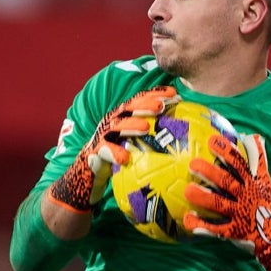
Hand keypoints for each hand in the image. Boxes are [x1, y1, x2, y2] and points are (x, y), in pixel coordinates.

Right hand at [48, 85, 178, 211]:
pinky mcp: (94, 153)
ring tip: (146, 128)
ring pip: (116, 126)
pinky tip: (125, 159)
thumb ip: (153, 140)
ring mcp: (102, 136)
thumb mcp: (135, 147)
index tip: (174, 94)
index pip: (140, 102)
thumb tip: (182, 139)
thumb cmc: (117, 160)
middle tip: (161, 106)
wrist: (88, 176)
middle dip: (145, 104)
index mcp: (123, 118)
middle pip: (128, 108)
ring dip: (131, 125)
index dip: (156, 94)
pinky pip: (104, 152)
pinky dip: (114, 154)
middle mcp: (112, 123)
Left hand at [184, 134, 270, 270]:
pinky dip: (202, 225)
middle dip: (211, 173)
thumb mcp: (264, 181)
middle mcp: (245, 197)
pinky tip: (188, 219)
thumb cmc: (263, 204)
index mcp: (251, 184)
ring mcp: (239, 215)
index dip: (226, 151)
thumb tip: (254, 137)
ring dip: (204, 197)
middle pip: (227, 182)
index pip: (239, 164)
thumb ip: (258, 160)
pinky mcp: (234, 232)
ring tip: (187, 190)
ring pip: (220, 204)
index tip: (211, 141)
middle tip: (193, 164)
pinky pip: (216, 229)